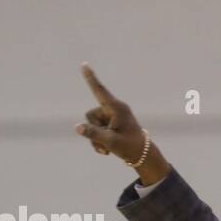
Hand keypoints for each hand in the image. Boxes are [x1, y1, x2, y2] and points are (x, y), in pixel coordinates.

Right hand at [73, 62, 167, 182]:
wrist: (143, 156)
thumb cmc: (130, 147)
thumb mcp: (111, 141)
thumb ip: (93, 134)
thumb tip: (78, 127)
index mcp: (117, 108)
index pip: (100, 91)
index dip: (91, 78)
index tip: (84, 64)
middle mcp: (113, 109)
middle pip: (90, 116)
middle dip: (94, 131)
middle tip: (108, 142)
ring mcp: (111, 117)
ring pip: (91, 125)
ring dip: (96, 139)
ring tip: (108, 148)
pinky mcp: (110, 124)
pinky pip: (95, 130)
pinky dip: (98, 142)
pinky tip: (107, 151)